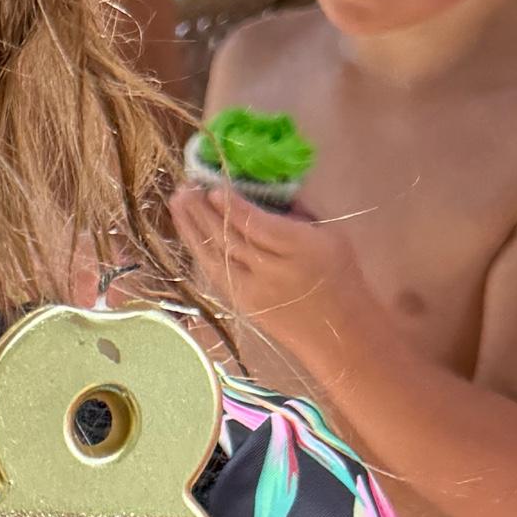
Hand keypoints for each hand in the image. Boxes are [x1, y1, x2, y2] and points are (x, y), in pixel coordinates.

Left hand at [170, 183, 362, 345]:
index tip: (213, 188)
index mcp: (302, 248)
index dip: (233, 207)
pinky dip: (198, 248)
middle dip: (204, 211)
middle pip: (231, 238)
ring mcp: (253, 290)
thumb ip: (293, 211)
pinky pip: (213, 271)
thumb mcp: (329, 234)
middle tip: (185, 187)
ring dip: (192, 227)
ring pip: (216, 254)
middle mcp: (273, 271)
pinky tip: (187, 230)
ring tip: (177, 202)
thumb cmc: (338, 274)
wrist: (339, 331)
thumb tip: (256, 186)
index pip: (258, 226)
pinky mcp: (240, 303)